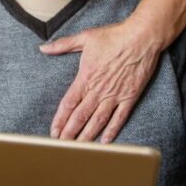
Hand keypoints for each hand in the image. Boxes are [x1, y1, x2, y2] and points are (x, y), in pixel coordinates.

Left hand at [41, 18, 160, 142]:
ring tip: (79, 149)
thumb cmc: (114, 36)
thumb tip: (44, 48)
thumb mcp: (85, 37)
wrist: (142, 37)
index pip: (68, 103)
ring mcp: (115, 95)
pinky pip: (119, 118)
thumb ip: (63, 45)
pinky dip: (112, 131)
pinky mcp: (130, 97)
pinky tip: (105, 142)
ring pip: (98, 121)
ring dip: (87, 136)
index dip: (60, 120)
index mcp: (86, 77)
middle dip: (69, 133)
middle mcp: (99, 89)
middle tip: (61, 146)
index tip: (53, 131)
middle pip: (80, 116)